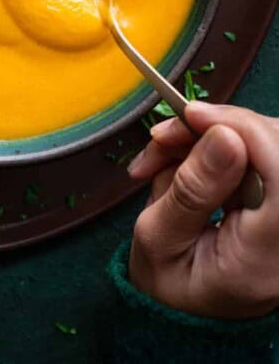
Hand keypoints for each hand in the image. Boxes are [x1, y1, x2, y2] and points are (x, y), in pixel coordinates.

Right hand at [127, 101, 278, 318]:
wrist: (187, 308)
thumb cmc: (167, 281)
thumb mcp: (157, 240)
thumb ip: (191, 189)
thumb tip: (226, 135)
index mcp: (269, 255)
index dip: (242, 128)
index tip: (190, 116)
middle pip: (276, 145)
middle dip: (217, 126)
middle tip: (162, 138)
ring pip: (266, 139)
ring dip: (212, 133)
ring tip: (163, 154)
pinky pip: (259, 149)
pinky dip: (217, 143)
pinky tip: (184, 157)